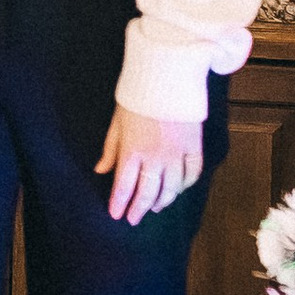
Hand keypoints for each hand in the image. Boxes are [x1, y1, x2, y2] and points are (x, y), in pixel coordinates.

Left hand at [97, 103, 203, 223]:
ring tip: (155, 207)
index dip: (120, 203)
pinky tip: (178, 189)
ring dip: (162, 201)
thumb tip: (100, 170)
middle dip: (139, 209)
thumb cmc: (138, 95)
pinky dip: (186, 185)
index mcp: (133, 150)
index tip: (116, 215)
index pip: (124, 186)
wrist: (168, 75)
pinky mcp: (194, 146)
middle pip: (148, 192)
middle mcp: (155, 156)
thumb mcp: (117, 121)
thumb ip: (111, 149)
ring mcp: (177, 153)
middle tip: (134, 219)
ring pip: (171, 188)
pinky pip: (192, 173)